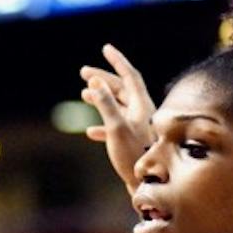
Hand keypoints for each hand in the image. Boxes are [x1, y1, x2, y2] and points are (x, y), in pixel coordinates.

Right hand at [80, 43, 155, 191]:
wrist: (149, 183)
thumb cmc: (134, 156)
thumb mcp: (116, 128)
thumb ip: (106, 104)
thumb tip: (95, 83)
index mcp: (141, 105)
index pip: (129, 76)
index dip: (117, 61)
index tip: (105, 49)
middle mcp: (142, 113)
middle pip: (121, 89)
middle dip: (102, 80)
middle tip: (83, 72)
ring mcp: (138, 127)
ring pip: (117, 106)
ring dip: (101, 99)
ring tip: (84, 94)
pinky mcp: (133, 141)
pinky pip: (115, 127)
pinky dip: (102, 125)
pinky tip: (90, 131)